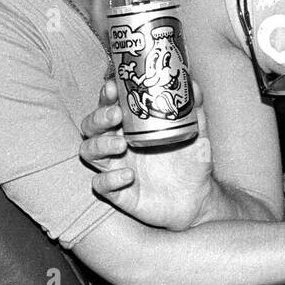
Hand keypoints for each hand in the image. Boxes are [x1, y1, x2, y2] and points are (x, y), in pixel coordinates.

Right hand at [78, 79, 214, 230]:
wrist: (196, 199)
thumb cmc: (190, 162)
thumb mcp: (195, 134)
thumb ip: (194, 110)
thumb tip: (194, 85)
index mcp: (131, 126)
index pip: (110, 105)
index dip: (106, 95)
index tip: (113, 87)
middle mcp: (117, 144)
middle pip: (91, 126)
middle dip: (98, 117)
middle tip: (116, 115)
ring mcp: (115, 167)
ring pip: (89, 152)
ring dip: (99, 145)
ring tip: (121, 145)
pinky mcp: (117, 192)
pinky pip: (100, 185)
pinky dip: (109, 179)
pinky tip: (128, 176)